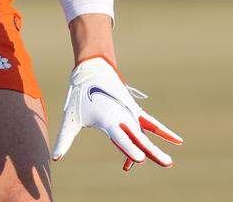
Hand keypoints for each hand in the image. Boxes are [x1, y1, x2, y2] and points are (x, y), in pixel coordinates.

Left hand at [52, 56, 182, 171]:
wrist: (93, 68)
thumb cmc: (80, 94)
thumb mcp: (71, 118)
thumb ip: (65, 140)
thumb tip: (55, 158)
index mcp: (108, 119)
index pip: (121, 138)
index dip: (128, 149)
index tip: (139, 160)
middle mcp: (122, 116)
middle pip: (139, 138)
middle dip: (151, 152)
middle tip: (167, 164)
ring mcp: (130, 113)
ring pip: (145, 133)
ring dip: (156, 147)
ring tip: (169, 162)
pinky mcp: (133, 111)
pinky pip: (150, 123)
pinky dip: (162, 131)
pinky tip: (177, 140)